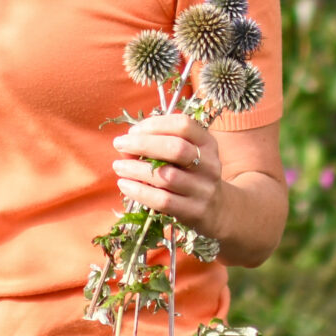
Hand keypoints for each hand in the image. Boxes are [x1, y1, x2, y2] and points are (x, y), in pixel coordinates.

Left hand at [112, 113, 223, 237]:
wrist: (217, 210)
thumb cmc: (190, 175)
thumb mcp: (185, 156)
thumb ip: (159, 145)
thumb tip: (125, 145)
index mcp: (207, 143)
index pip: (184, 125)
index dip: (155, 124)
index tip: (134, 130)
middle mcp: (209, 165)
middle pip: (176, 149)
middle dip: (142, 144)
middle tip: (119, 143)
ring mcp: (203, 190)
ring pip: (167, 176)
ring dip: (136, 169)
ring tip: (118, 166)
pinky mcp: (194, 211)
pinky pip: (163, 200)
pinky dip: (139, 191)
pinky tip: (124, 185)